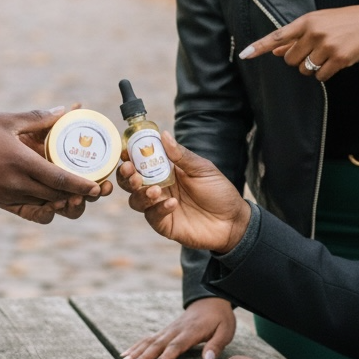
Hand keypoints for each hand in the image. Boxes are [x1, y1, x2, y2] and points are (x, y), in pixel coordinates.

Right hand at [0, 109, 108, 221]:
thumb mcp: (6, 120)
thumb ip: (38, 118)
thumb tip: (65, 109)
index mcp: (21, 162)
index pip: (60, 179)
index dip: (82, 186)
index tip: (97, 186)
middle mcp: (17, 183)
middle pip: (57, 196)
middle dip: (79, 196)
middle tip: (95, 189)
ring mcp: (8, 196)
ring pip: (45, 205)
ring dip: (62, 202)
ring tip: (77, 193)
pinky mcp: (0, 202)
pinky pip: (28, 210)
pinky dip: (44, 207)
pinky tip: (52, 199)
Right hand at [117, 133, 250, 251]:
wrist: (232, 221)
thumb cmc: (218, 192)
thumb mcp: (202, 169)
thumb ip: (181, 155)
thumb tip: (163, 134)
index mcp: (166, 171)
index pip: (141, 162)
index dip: (130, 156)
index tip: (126, 152)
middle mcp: (158, 188)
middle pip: (131, 182)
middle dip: (126, 176)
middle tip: (130, 171)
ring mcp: (159, 206)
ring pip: (136, 200)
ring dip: (141, 193)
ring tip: (155, 190)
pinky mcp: (164, 224)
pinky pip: (152, 216)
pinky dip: (159, 208)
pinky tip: (172, 204)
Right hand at [120, 297, 236, 358]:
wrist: (211, 298)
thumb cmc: (220, 317)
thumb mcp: (226, 330)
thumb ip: (216, 345)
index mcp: (191, 331)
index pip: (176, 345)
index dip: (165, 357)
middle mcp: (176, 330)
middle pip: (157, 345)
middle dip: (142, 358)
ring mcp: (168, 329)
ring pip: (149, 341)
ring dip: (135, 353)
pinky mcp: (165, 331)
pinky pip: (148, 338)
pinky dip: (136, 346)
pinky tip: (125, 354)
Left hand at [239, 5, 358, 80]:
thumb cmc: (345, 22)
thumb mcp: (320, 23)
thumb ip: (297, 37)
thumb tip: (277, 51)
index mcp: (307, 21)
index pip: (277, 36)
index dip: (259, 47)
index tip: (244, 54)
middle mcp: (314, 33)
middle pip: (291, 60)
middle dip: (299, 60)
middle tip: (314, 52)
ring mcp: (326, 47)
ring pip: (305, 70)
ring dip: (312, 68)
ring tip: (327, 55)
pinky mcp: (338, 60)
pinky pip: (320, 76)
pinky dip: (324, 74)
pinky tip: (335, 62)